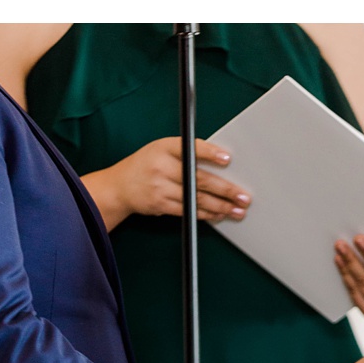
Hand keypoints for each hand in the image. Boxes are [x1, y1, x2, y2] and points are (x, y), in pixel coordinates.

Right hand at [105, 138, 251, 223]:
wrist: (120, 186)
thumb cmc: (147, 164)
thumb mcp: (162, 149)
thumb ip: (186, 153)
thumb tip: (218, 163)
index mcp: (165, 147)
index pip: (190, 148)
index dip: (209, 153)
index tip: (227, 158)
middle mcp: (162, 166)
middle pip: (199, 179)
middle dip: (225, 190)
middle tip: (243, 196)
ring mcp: (161, 187)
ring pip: (196, 198)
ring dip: (219, 206)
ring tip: (237, 210)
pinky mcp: (160, 205)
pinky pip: (188, 211)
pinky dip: (205, 214)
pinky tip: (218, 215)